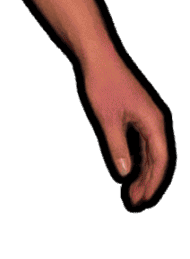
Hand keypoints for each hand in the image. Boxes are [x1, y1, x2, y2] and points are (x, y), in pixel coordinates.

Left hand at [82, 53, 166, 203]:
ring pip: (150, 151)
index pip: (160, 159)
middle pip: (157, 158)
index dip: (154, 181)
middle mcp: (154, 121)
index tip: (144, 198)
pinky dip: (139, 158)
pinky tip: (133, 168)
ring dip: (144, 171)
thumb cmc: (104, 84)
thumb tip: (125, 173)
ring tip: (133, 191)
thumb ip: (117, 147)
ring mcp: (147, 117)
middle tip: (136, 200)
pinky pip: (143, 142)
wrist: (98, 58)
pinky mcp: (137, 114)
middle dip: (148, 180)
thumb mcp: (108, 119)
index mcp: (153, 122)